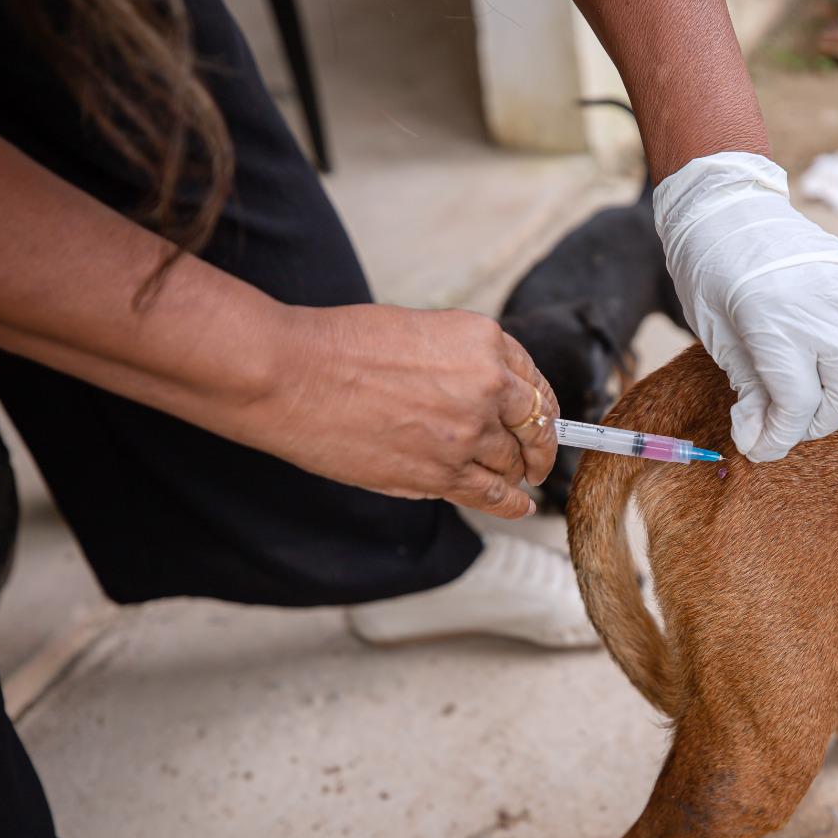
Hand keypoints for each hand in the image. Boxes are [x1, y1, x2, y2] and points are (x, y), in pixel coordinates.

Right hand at [256, 305, 557, 516]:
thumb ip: (461, 362)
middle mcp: (487, 387)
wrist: (292, 376)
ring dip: (514, 474)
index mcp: (484, 342)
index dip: (543, 409)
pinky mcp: (441, 473)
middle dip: (537, 446)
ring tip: (515, 480)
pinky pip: (493, 495)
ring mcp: (467, 434)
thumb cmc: (339, 346)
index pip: (533, 383)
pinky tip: (519, 506)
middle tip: (537, 458)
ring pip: (511, 464)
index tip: (545, 422)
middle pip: (532, 427)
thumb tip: (484, 392)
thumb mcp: (420, 331)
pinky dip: (512, 504)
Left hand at [653, 151, 837, 461]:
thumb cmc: (712, 276)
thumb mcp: (719, 340)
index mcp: (775, 324)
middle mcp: (823, 306)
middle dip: (821, 420)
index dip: (779, 439)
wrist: (725, 211)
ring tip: (832, 388)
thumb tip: (760, 441)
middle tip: (795, 420)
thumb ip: (750, 392)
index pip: (797, 406)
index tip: (762, 448)